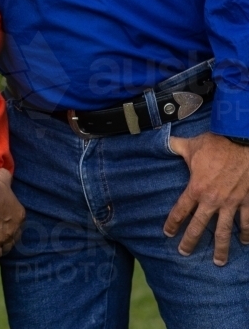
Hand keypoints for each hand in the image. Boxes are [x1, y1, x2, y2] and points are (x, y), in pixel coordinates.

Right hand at [0, 168, 25, 259]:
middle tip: (2, 236)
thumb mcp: (3, 177)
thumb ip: (7, 176)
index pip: (19, 222)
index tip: (6, 223)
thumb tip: (7, 172)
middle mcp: (15, 228)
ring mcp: (5, 238)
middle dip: (10, 237)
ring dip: (3, 248)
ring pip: (7, 248)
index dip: (13, 223)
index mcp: (20, 214)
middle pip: (15, 237)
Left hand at [165, 131, 248, 264]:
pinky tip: (245, 242)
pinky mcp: (246, 200)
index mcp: (196, 188)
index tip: (168, 233)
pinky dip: (246, 233)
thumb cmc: (215, 143)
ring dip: (222, 248)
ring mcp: (231, 203)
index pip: (181, 210)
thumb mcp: (191, 145)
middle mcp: (212, 200)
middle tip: (184, 253)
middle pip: (199, 226)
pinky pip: (247, 221)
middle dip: (191, 241)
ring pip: (225, 231)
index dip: (173, 223)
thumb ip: (176, 146)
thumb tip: (163, 142)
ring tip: (218, 262)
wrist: (240, 141)